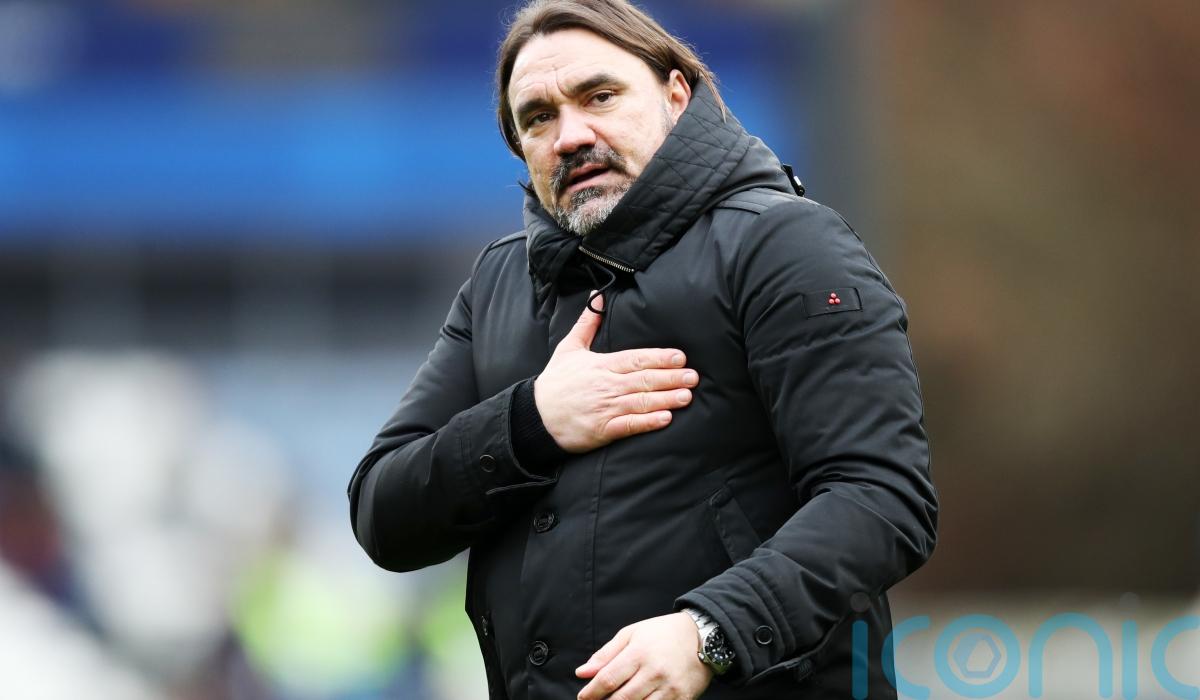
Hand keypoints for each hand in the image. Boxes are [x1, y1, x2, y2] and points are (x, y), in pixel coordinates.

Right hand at [535, 293, 698, 452]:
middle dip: (670, 378)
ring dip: (665, 399)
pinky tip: (665, 419)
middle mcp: (605, 385)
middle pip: (643, 380)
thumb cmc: (556, 382)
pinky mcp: (602, 430)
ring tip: (686, 396)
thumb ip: (587, 323)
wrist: (535, 416)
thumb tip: (598, 296)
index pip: (635, 359)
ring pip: (640, 402)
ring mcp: (604, 408)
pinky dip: (647, 422)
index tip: (680, 357)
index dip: (659, 358)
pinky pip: (628, 425)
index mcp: (601, 365)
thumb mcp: (569, 348)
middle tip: (693, 377)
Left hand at [575, 612, 713, 699]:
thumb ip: (606, 654)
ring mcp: (669, 688)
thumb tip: (582, 672)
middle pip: (621, 699)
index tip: (583, 697)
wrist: (703, 637)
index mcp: (639, 652)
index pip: (608, 678)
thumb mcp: (631, 634)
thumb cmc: (662, 634)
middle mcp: (654, 672)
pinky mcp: (681, 699)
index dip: (591, 692)